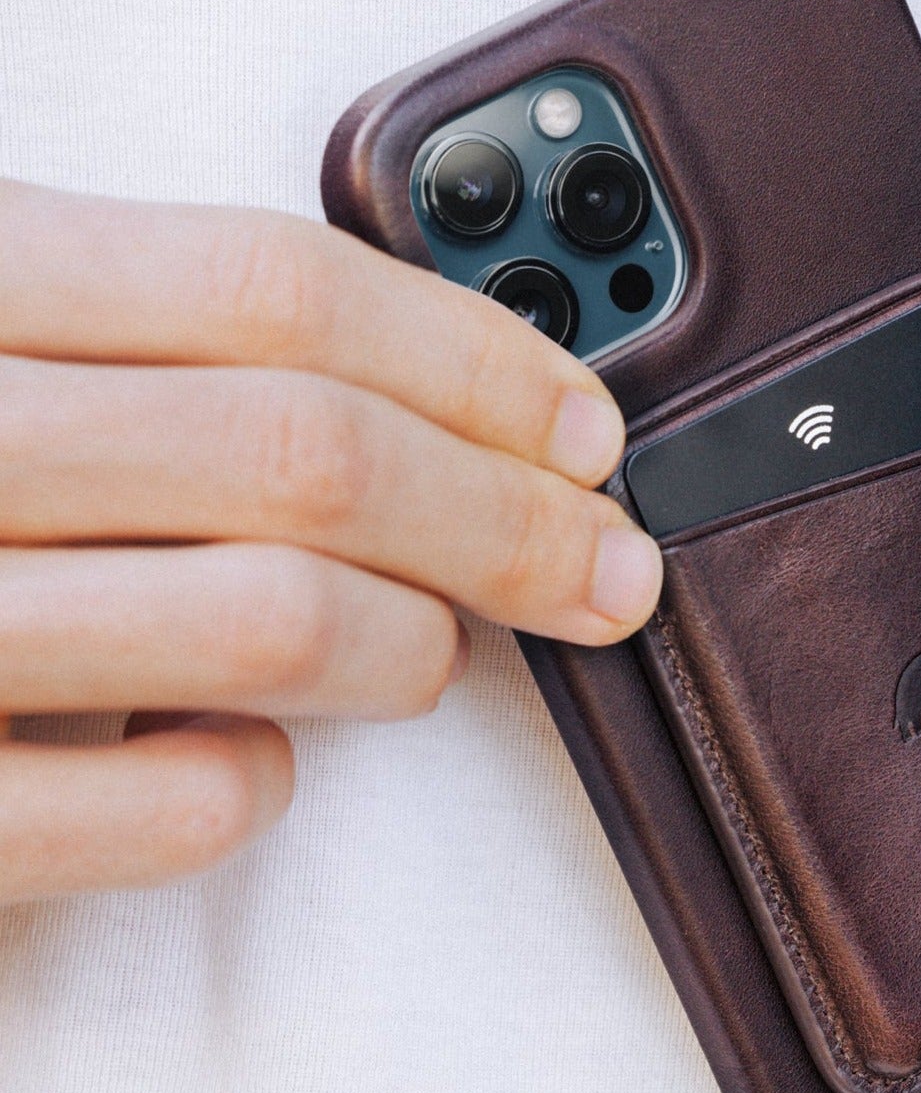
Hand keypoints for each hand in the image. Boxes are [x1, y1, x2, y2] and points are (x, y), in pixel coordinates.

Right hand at [0, 179, 662, 900]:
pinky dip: (253, 784)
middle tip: (609, 566)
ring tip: (428, 654)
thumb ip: (139, 337)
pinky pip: (157, 803)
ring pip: (264, 620)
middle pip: (308, 454)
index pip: (274, 288)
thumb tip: (445, 394)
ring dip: (408, 646)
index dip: (475, 358)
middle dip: (512, 519)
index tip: (588, 426)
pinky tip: (250, 761)